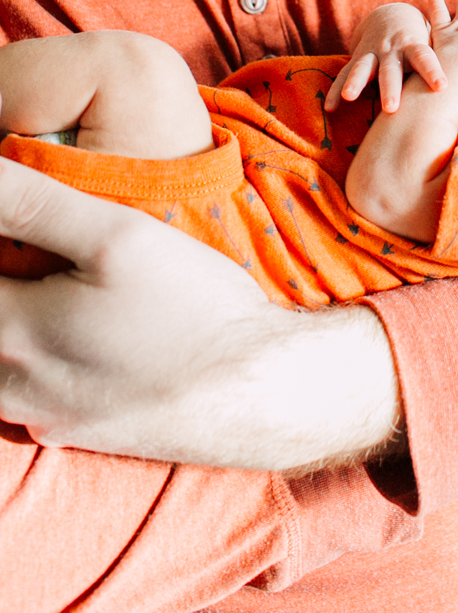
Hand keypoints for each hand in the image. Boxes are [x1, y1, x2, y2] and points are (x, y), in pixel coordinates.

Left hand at [0, 158, 399, 468]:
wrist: (254, 388)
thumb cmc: (189, 305)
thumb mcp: (117, 233)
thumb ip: (33, 203)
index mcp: (12, 330)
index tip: (20, 230)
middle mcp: (11, 385)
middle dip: (11, 278)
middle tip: (40, 250)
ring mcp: (41, 417)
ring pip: (1, 364)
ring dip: (17, 323)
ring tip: (62, 289)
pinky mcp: (72, 432)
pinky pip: (25, 394)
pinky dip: (33, 360)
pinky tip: (80, 334)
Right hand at [326, 3, 446, 113]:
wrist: (391, 17)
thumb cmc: (423, 39)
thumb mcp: (439, 44)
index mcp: (415, 46)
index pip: (426, 59)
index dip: (433, 72)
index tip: (442, 87)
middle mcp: (392, 50)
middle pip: (391, 71)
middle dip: (390, 88)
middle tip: (392, 108)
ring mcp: (372, 54)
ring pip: (363, 69)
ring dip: (356, 83)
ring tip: (350, 98)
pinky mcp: (357, 59)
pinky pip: (344, 76)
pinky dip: (336, 91)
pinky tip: (330, 109)